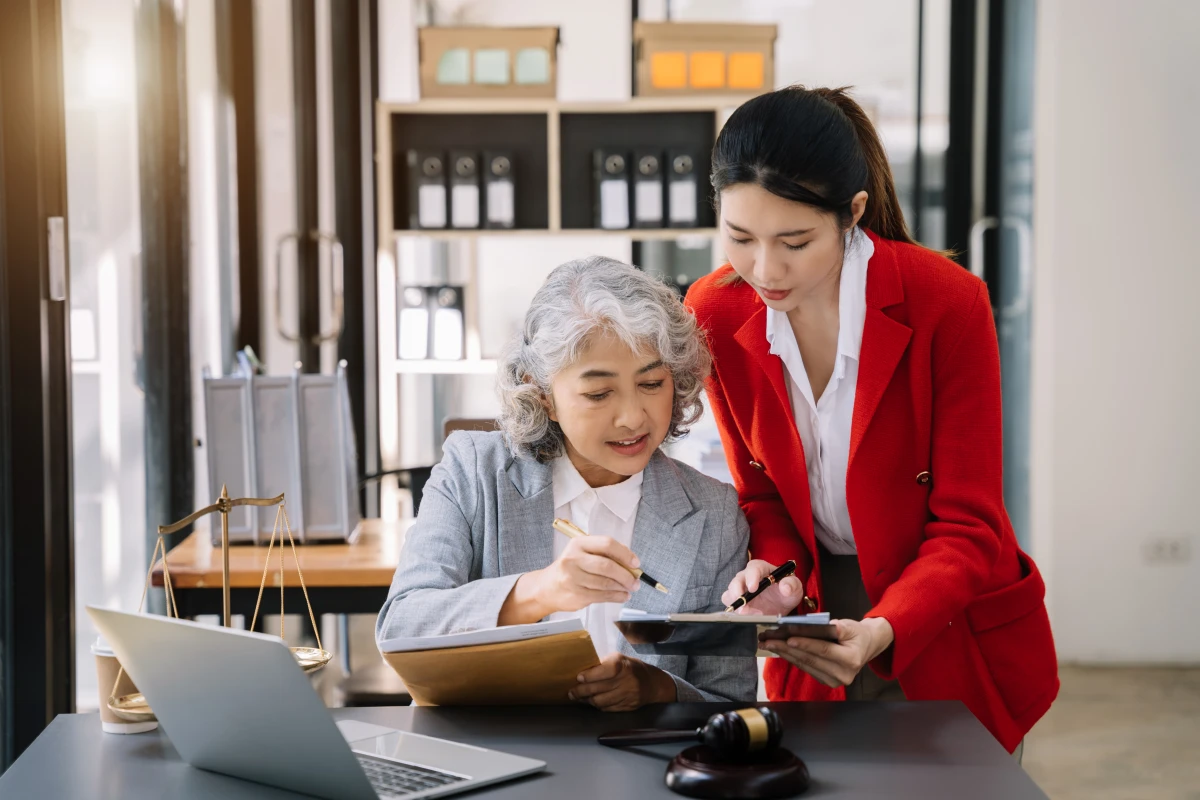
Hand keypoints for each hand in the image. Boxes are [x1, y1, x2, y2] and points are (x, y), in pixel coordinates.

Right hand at [499, 536, 638, 624]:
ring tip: (630, 588)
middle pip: (607, 566)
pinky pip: (602, 596)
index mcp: (578, 544)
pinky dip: (617, 597)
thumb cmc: (571, 568)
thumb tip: (631, 563)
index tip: (635, 563)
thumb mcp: (583, 553)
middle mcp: (573, 559)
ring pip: (606, 583)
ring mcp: (573, 578)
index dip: (624, 553)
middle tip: (636, 580)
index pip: (606, 544)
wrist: (547, 588)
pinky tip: (622, 596)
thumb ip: (605, 554)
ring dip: (623, 587)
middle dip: (626, 575)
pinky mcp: (576, 595)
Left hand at [568, 653, 676, 710]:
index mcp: (622, 666)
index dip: (588, 677)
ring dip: (587, 700)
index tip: (578, 678)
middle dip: (581, 691)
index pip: (601, 672)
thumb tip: (582, 670)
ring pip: (601, 701)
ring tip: (579, 698)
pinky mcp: (627, 707)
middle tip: (571, 692)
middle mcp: (625, 681)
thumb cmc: (632, 667)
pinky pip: (607, 709)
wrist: (653, 683)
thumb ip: (603, 664)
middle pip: (598, 689)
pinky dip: (598, 706)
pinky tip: (592, 702)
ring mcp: (627, 696)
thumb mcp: (619, 659)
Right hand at [721, 560, 804, 615]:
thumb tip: (785, 587)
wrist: (782, 604)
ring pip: (730, 593)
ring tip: (747, 614)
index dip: (751, 577)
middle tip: (744, 605)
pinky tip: (747, 617)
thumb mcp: (795, 587)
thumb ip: (792, 584)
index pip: (754, 568)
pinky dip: (735, 611)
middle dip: (738, 592)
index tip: (753, 588)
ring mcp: (740, 589)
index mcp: (761, 568)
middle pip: (737, 580)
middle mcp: (747, 576)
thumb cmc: (787, 590)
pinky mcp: (738, 601)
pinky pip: (730, 605)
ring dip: (736, 604)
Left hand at [761, 617, 894, 687]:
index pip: (823, 650)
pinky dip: (792, 658)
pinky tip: (780, 650)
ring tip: (768, 643)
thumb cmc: (856, 634)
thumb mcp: (850, 626)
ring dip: (785, 653)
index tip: (787, 638)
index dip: (805, 643)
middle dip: (787, 648)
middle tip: (768, 639)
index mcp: (851, 659)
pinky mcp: (826, 682)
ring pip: (805, 665)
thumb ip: (833, 627)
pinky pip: (806, 668)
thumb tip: (809, 626)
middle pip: (810, 659)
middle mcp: (843, 674)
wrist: (866, 647)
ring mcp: (834, 681)